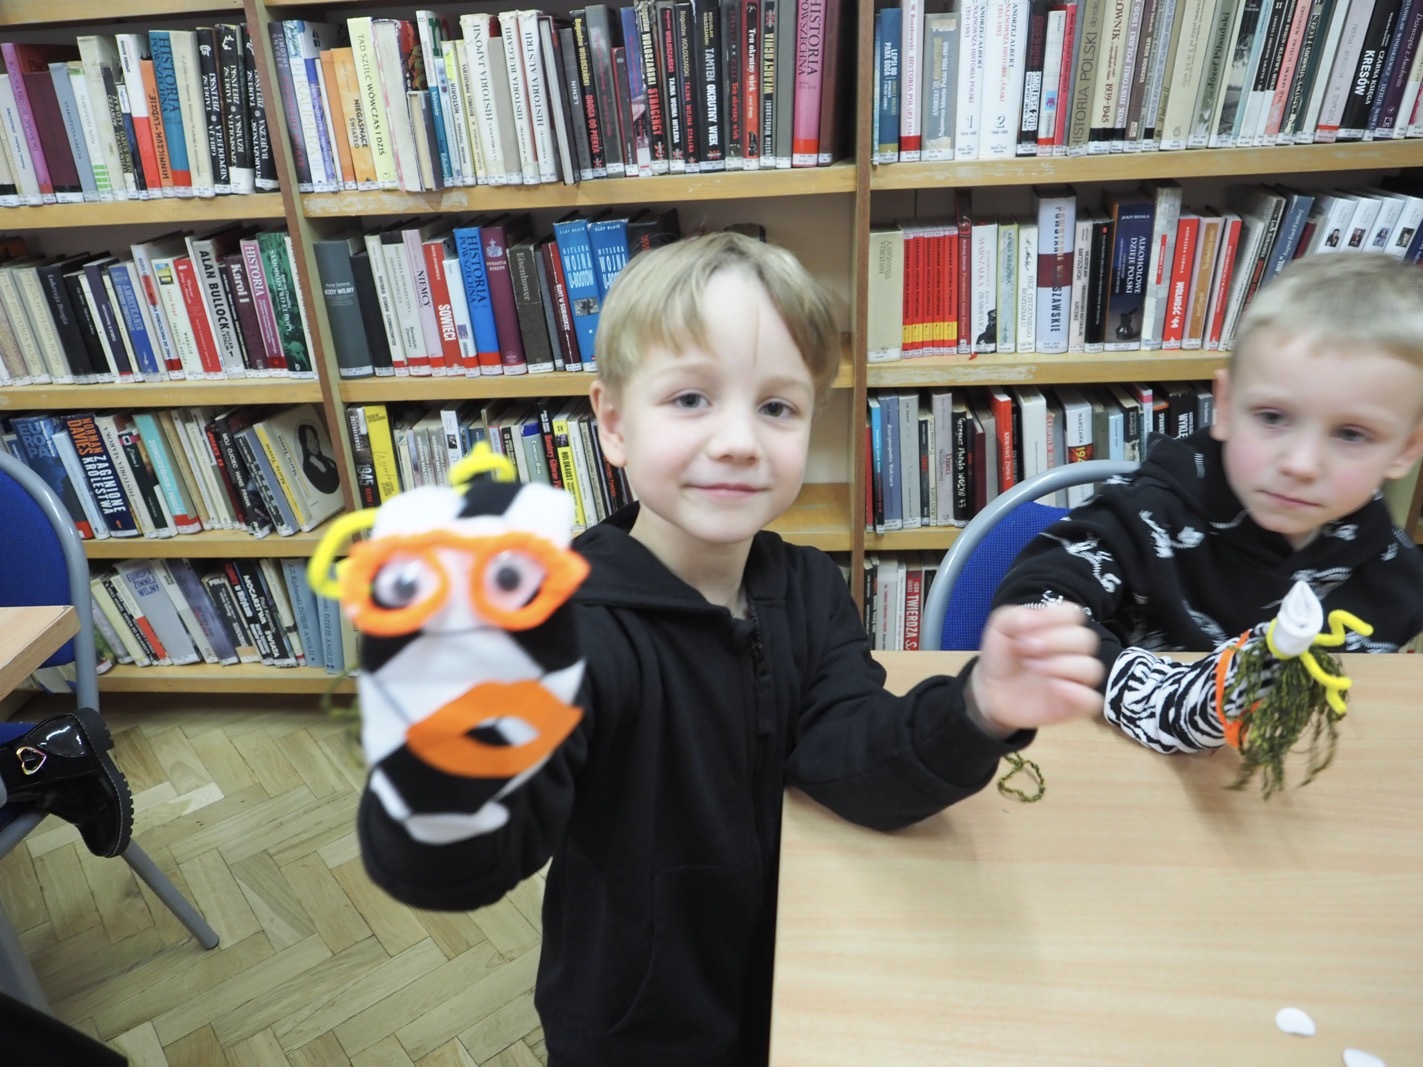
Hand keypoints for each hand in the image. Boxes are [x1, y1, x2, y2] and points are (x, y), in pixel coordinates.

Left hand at [967, 604, 1103, 736]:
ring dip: (1063, 665)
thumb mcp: (999, 629)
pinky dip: (1077, 693)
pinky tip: (1054, 687)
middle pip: (1086, 639)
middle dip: (1055, 641)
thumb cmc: (1002, 657)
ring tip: (1035, 668)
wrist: (990, 693)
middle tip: (1026, 649)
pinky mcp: (1074, 705)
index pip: (1074, 614)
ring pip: (1092, 668)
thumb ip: (1013, 616)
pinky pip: (1092, 700)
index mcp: (1059, 629)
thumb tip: (1036, 616)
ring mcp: (1076, 679)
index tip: (1026, 629)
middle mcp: (1073, 652)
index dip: (1053, 617)